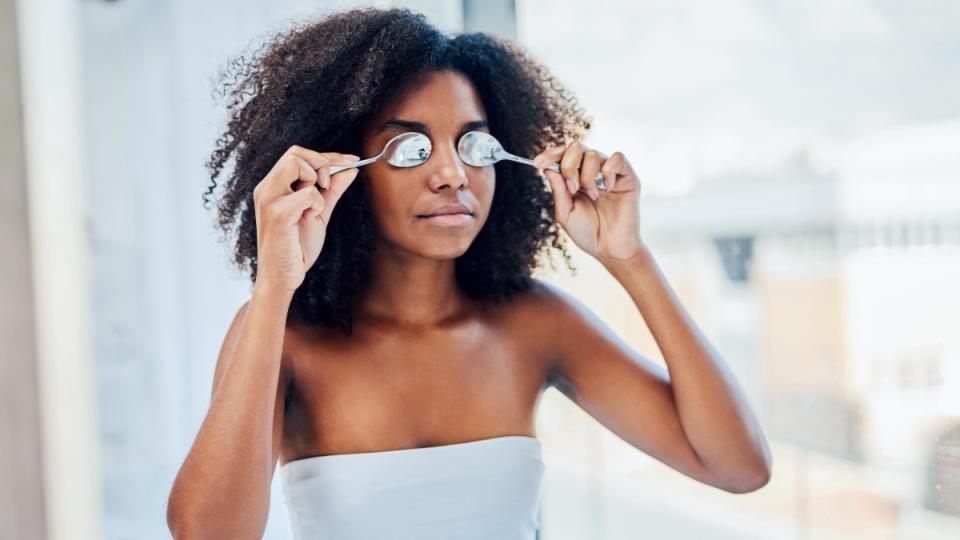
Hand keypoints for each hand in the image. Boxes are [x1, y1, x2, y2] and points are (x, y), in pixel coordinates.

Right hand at [252, 145, 359, 292]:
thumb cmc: (296, 248)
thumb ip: (332, 191)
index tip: (352, 161)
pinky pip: (306, 193)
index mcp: (273, 187)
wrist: (283, 277)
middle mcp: (266, 188)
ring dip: (316, 182)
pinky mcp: (277, 214)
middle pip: (295, 152)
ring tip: (313, 207)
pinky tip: (309, 219)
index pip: (297, 155)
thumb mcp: (318, 214)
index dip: (328, 156)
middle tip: (328, 187)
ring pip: (296, 164)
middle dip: (322, 164)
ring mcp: (269, 200)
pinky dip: (316, 204)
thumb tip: (350, 170)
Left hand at [533, 139, 643, 261]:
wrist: (609, 249)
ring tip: (593, 196)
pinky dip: (608, 172)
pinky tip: (607, 189)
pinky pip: (617, 158)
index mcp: (575, 177)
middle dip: (569, 166)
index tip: (537, 163)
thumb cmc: (587, 233)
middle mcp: (592, 171)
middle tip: (572, 188)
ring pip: (593, 154)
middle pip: (576, 147)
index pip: (562, 155)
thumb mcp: (565, 213)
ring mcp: (609, 172)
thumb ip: (558, 190)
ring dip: (587, 176)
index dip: (550, 154)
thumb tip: (549, 168)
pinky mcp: (627, 176)